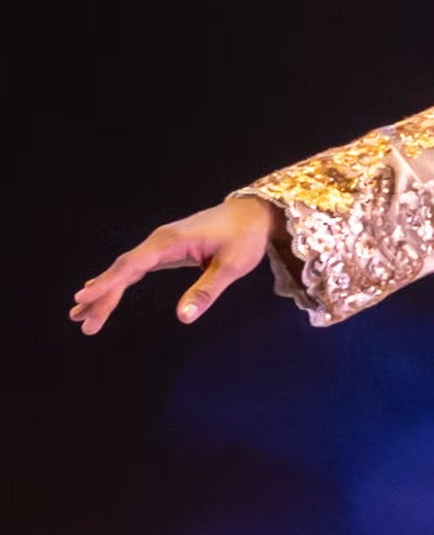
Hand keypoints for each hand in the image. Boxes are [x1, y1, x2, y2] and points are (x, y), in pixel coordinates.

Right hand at [70, 194, 276, 335]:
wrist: (252, 214)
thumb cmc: (244, 238)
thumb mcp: (231, 266)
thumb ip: (206, 291)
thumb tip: (184, 317)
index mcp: (170, 242)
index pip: (132, 264)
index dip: (108, 281)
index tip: (85, 296)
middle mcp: (159, 241)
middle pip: (122, 269)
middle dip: (101, 295)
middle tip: (81, 321)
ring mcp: (160, 245)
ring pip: (125, 270)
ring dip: (105, 291)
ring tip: (82, 314)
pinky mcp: (164, 251)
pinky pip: (135, 268)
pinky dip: (119, 282)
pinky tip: (104, 294)